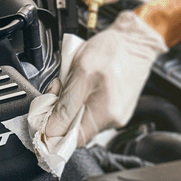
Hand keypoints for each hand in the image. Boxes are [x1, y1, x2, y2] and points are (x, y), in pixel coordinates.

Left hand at [43, 10, 167, 146]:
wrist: (135, 40)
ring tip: (73, 82)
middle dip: (61, 110)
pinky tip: (83, 83)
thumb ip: (65, 106)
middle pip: (77, 128)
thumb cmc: (112, 50)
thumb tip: (52, 130)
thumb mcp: (80, 74)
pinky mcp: (116, 106)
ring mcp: (117, 113)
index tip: (45, 117)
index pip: (73, 140)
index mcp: (105, 115)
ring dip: (71, 102)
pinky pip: (92, 109)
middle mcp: (114, 119)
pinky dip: (82, 98)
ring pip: (82, 117)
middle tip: (58, 89)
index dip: (55, 131)